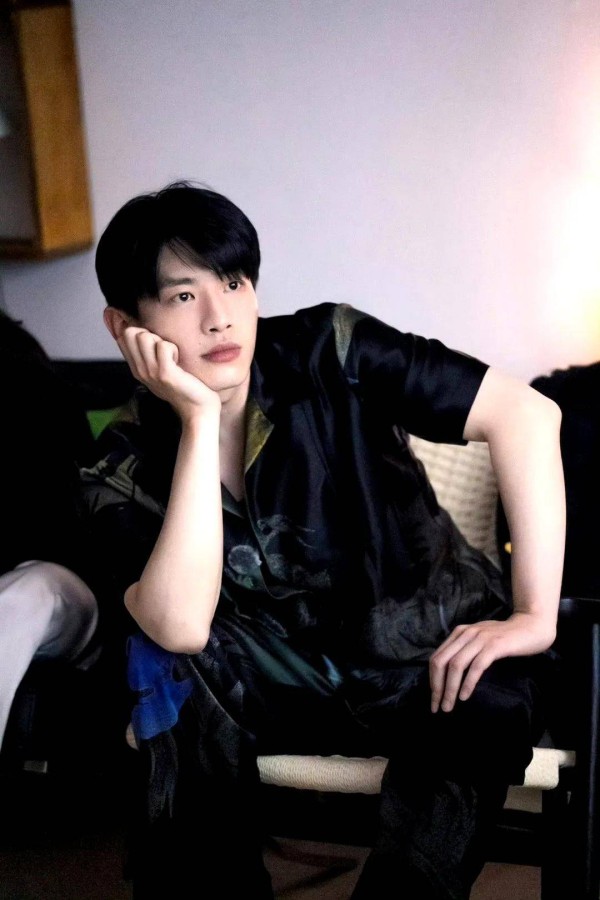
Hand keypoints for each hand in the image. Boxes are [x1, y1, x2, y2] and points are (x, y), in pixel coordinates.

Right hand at [118, 326, 220, 419]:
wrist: (198, 410)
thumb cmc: (185, 387)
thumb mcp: (161, 369)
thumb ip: (150, 353)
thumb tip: (143, 329)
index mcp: (137, 368)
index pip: (123, 336)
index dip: (140, 332)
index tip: (158, 346)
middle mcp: (139, 370)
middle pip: (130, 332)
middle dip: (149, 333)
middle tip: (165, 351)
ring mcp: (150, 372)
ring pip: (144, 336)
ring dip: (162, 341)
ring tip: (172, 358)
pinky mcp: (164, 374)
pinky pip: (164, 346)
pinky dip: (174, 349)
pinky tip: (179, 363)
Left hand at [429, 611, 554, 713]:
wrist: (532, 626)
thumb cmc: (506, 638)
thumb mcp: (480, 640)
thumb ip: (466, 650)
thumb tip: (450, 675)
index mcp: (459, 633)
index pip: (436, 658)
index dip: (432, 680)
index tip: (434, 699)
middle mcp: (466, 634)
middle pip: (441, 662)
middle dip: (437, 687)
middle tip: (437, 707)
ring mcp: (480, 638)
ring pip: (456, 665)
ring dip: (450, 689)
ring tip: (448, 706)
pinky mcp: (495, 645)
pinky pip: (476, 666)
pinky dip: (468, 683)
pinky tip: (465, 696)